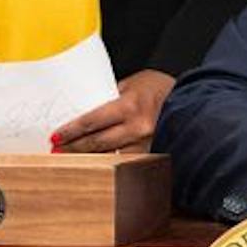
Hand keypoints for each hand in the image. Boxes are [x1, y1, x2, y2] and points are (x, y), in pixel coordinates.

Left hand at [53, 69, 175, 153]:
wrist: (191, 100)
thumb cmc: (161, 88)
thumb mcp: (133, 83)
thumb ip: (111, 95)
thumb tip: (87, 107)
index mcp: (130, 106)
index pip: (92, 121)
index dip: (71, 131)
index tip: (55, 137)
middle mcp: (137, 127)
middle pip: (96, 143)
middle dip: (73, 148)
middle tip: (56, 151)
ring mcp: (145, 143)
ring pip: (108, 156)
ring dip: (88, 158)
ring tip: (71, 159)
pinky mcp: (150, 153)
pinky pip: (123, 160)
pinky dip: (107, 162)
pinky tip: (96, 163)